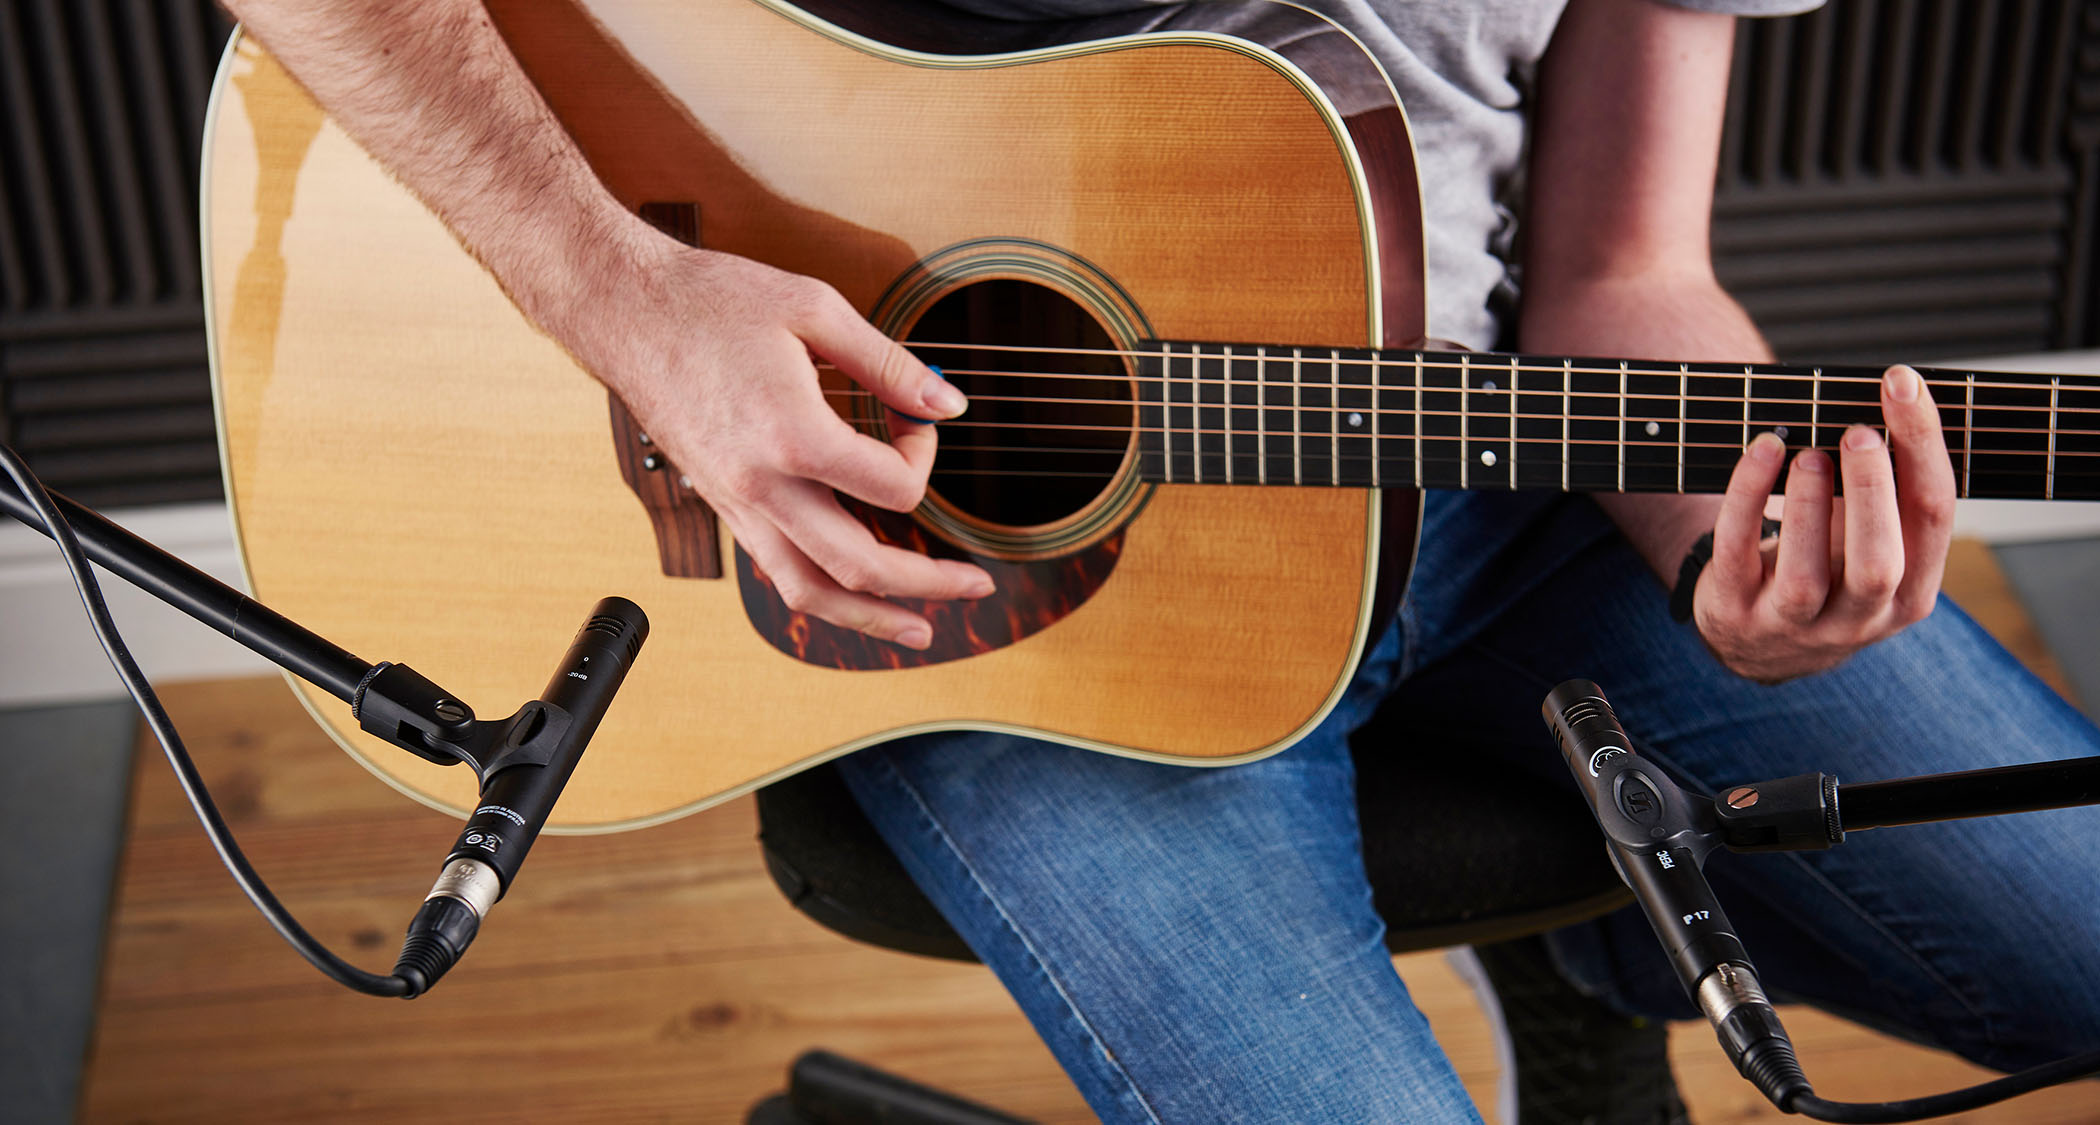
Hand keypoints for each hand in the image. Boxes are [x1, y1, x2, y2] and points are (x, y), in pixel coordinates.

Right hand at [570, 234, 993, 649]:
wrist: (623, 311)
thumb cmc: (712, 301)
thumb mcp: (815, 309)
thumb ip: (890, 363)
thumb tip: (949, 403)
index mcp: (792, 436)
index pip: (894, 487)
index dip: (925, 454)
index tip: (917, 418)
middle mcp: (763, 486)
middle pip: (861, 566)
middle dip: (928, 583)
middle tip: (977, 583)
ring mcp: (739, 505)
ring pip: (812, 591)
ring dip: (873, 617)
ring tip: (919, 629)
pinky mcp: (724, 507)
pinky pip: (778, 572)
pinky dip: (823, 594)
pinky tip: (855, 596)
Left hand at [1693, 365, 1955, 681]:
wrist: (1761, 643)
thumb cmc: (1828, 572)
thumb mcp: (1870, 544)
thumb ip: (1886, 492)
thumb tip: (1887, 400)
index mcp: (1910, 593)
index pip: (1932, 518)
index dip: (1923, 447)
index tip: (1904, 387)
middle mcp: (1858, 618)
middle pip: (1878, 563)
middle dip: (1872, 491)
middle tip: (1859, 433)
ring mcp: (1793, 623)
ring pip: (1806, 574)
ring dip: (1809, 504)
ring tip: (1809, 454)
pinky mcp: (1735, 610)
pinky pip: (1738, 551)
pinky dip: (1749, 497)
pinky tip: (1762, 452)